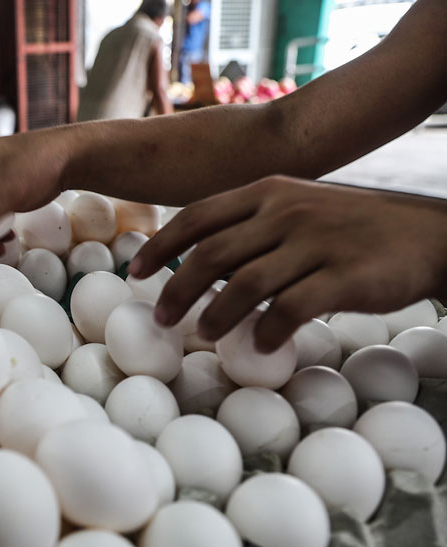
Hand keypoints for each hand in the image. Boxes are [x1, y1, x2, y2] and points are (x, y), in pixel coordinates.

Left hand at [128, 175, 446, 351]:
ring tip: (203, 334)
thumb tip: (200, 264)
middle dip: (176, 288)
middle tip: (161, 317)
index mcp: (267, 191)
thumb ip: (251, 227)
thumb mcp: (298, 208)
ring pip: (245, 284)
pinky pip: (291, 309)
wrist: (427, 235)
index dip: (160, 245)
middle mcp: (286, 211)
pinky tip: (258, 347)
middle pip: (211, 253)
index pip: (197, 215)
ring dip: (216, 314)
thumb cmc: (352, 227)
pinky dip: (267, 332)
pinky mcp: (344, 275)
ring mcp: (316, 242)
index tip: (136, 271)